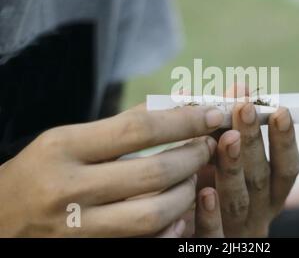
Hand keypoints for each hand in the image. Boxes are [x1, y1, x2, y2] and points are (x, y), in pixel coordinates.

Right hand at [0, 104, 224, 236]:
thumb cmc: (40, 172)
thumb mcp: (70, 139)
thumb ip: (123, 124)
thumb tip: (176, 103)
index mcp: (64, 148)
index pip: (137, 129)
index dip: (183, 121)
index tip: (212, 114)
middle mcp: (68, 189)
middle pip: (153, 173)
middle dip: (192, 157)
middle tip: (208, 146)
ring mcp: (77, 228)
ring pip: (153, 214)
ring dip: (186, 194)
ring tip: (195, 178)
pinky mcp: (88, 250)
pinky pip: (143, 243)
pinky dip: (171, 229)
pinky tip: (180, 215)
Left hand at [214, 103, 298, 236]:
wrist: (206, 239)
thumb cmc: (219, 188)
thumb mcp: (229, 161)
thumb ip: (232, 128)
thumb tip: (235, 86)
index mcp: (269, 192)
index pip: (286, 167)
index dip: (285, 139)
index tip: (280, 109)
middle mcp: (259, 210)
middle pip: (260, 177)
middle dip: (254, 140)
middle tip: (243, 106)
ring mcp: (236, 229)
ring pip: (238, 201)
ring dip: (234, 167)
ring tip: (227, 137)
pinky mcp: (213, 244)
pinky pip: (212, 233)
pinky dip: (210, 213)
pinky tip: (204, 191)